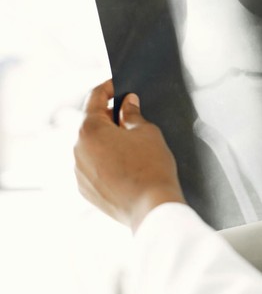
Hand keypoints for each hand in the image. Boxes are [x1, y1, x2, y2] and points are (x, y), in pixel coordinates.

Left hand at [74, 80, 184, 232]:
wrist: (152, 207)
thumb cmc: (152, 167)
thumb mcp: (147, 132)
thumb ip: (133, 113)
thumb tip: (128, 103)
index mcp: (90, 130)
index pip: (95, 99)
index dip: (108, 88)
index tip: (117, 86)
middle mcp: (77, 149)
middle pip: (91, 124)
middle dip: (109, 118)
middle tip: (131, 117)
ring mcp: (78, 171)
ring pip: (91, 147)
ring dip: (107, 142)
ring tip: (131, 146)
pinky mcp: (85, 189)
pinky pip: (92, 167)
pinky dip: (105, 162)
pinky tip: (126, 166)